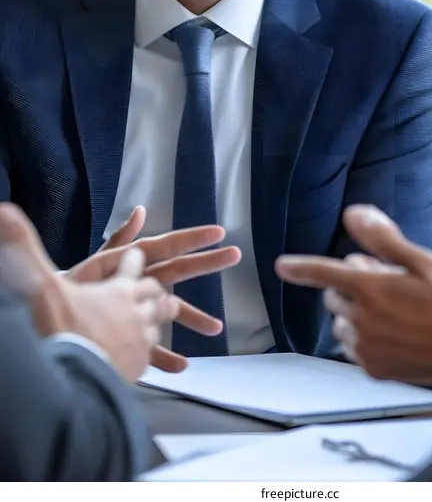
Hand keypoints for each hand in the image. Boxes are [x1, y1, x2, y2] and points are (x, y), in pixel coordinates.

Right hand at [0, 202, 179, 381]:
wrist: (71, 378)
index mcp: (116, 287)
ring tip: (169, 312)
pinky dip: (164, 355)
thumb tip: (5, 212)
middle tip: (162, 287)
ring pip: (159, 321)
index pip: (132, 262)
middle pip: (155, 291)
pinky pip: (157, 356)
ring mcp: (140, 338)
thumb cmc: (58, 329)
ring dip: (162, 315)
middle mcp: (134, 309)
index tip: (136, 254)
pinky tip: (172, 362)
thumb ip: (23, 247)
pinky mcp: (139, 365)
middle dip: (156, 287)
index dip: (133, 257)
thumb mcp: (41, 284)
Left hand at [68, 205, 241, 371]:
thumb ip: (120, 240)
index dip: (191, 238)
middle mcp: (141, 284)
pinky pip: (152, 349)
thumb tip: (141, 211)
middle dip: (206, 264)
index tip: (218, 231)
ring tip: (216, 329)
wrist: (51, 320)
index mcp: (133, 264)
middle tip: (235, 255)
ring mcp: (139, 311)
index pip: (166, 246)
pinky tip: (182, 366)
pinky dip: (167, 357)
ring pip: (171, 312)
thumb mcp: (96, 265)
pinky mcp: (131, 338)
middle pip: (177, 272)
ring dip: (194, 318)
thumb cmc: (71, 288)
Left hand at [276, 205, 431, 386]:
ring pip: (342, 323)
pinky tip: (393, 335)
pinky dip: (365, 338)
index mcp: (372, 289)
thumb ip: (383, 239)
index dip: (300, 267)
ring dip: (357, 314)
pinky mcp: (373, 369)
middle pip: (334, 296)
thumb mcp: (422, 262)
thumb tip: (354, 215)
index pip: (324, 274)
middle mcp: (363, 319)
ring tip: (393, 312)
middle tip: (385, 284)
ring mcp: (366, 348)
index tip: (282, 266)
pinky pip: (354, 348)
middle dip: (351, 287)